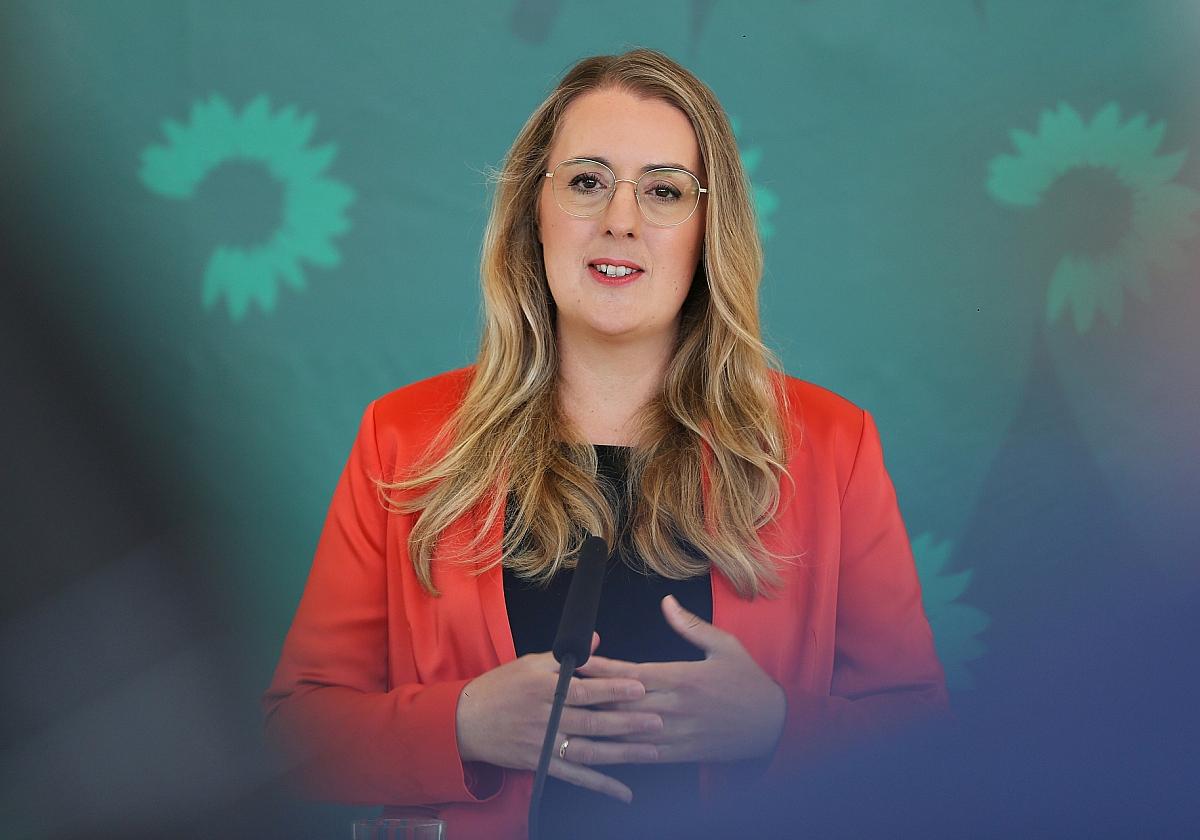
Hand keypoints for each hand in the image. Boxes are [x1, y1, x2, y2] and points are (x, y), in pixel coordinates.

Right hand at [455, 633, 663, 802]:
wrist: (465, 722)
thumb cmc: (500, 687)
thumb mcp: (529, 663)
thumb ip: (568, 657)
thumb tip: (598, 640)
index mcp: (543, 688)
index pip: (584, 689)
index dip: (613, 689)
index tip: (640, 687)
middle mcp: (546, 718)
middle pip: (592, 722)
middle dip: (627, 722)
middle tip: (658, 720)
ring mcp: (544, 745)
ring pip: (589, 752)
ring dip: (623, 753)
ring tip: (653, 751)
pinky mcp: (542, 766)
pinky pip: (576, 778)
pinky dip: (601, 786)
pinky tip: (624, 791)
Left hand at [575, 595, 786, 762]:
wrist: (773, 724)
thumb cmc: (748, 681)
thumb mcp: (724, 645)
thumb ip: (690, 626)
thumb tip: (666, 602)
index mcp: (682, 678)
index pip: (631, 673)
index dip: (601, 668)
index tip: (576, 662)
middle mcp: (675, 707)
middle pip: (622, 703)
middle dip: (589, 698)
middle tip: (557, 693)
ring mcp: (677, 733)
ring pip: (628, 732)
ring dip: (597, 728)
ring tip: (566, 724)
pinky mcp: (682, 752)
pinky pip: (645, 755)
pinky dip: (620, 753)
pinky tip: (599, 750)